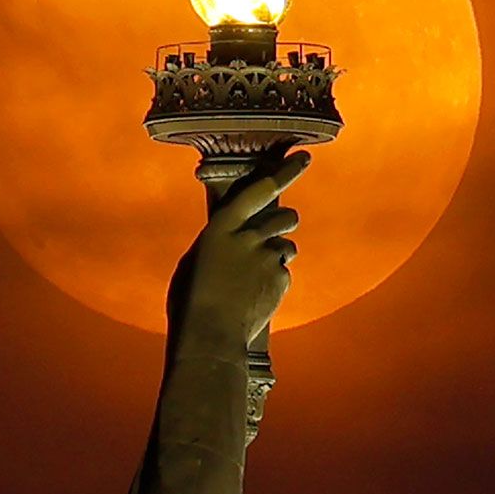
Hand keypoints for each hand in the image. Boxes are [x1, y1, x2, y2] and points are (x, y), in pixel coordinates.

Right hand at [167, 150, 310, 347]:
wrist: (211, 335)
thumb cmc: (191, 299)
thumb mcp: (195, 260)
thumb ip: (218, 241)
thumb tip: (230, 234)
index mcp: (222, 226)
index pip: (260, 189)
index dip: (285, 171)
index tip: (302, 158)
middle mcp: (249, 237)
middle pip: (285, 216)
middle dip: (285, 220)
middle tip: (280, 228)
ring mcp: (268, 258)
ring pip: (287, 246)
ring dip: (277, 254)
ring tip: (255, 276)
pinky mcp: (280, 280)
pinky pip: (283, 273)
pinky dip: (273, 282)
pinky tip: (255, 297)